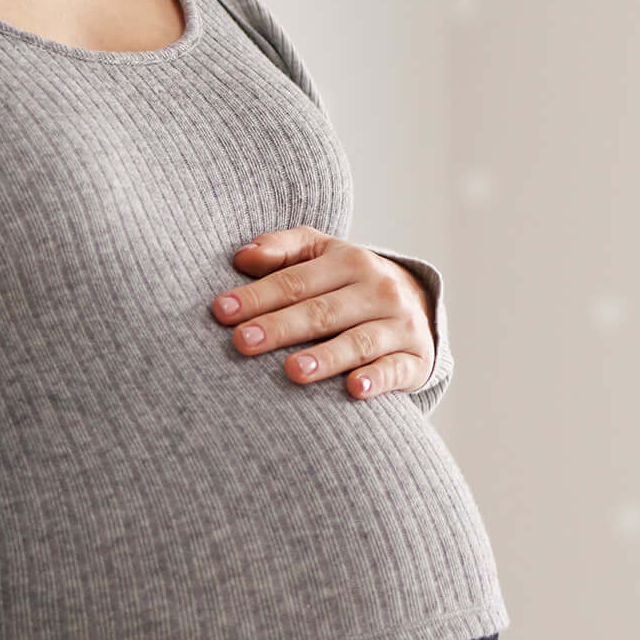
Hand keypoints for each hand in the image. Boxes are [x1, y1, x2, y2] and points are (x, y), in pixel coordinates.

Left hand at [213, 228, 433, 399]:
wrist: (417, 305)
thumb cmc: (350, 282)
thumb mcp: (322, 254)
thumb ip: (283, 250)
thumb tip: (242, 257)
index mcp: (350, 261)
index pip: (295, 281)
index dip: (257, 296)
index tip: (221, 312)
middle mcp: (378, 290)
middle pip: (323, 311)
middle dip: (281, 326)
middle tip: (242, 342)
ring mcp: (400, 325)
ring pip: (359, 342)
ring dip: (326, 356)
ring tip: (293, 370)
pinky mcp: (416, 359)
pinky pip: (395, 370)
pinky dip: (376, 380)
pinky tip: (353, 389)